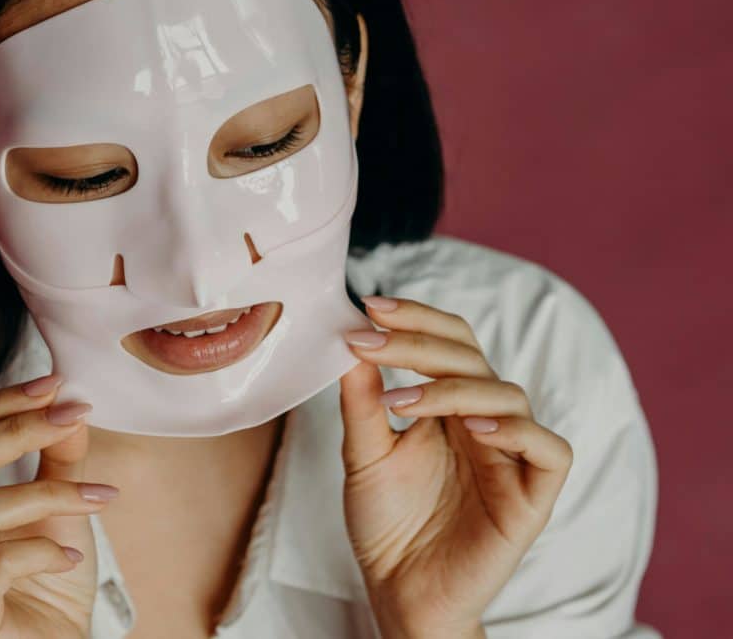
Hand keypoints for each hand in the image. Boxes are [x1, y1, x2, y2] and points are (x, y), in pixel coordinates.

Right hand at [0, 373, 116, 637]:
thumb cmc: (50, 580)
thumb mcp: (60, 505)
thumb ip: (58, 456)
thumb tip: (69, 406)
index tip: (55, 385)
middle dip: (18, 430)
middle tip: (74, 418)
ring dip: (51, 494)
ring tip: (99, 497)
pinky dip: (43, 551)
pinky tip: (70, 558)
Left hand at [338, 296, 572, 638]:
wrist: (400, 592)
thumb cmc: (386, 525)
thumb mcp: (364, 455)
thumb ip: (363, 402)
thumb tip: (352, 343)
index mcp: (450, 408)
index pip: (449, 344)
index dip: (417, 319)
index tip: (370, 306)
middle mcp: (484, 423)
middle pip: (473, 359)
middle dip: (420, 344)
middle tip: (371, 340)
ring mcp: (512, 457)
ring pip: (508, 395)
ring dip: (452, 388)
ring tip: (399, 404)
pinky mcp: (534, 495)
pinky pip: (548, 448)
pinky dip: (514, 430)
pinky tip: (471, 429)